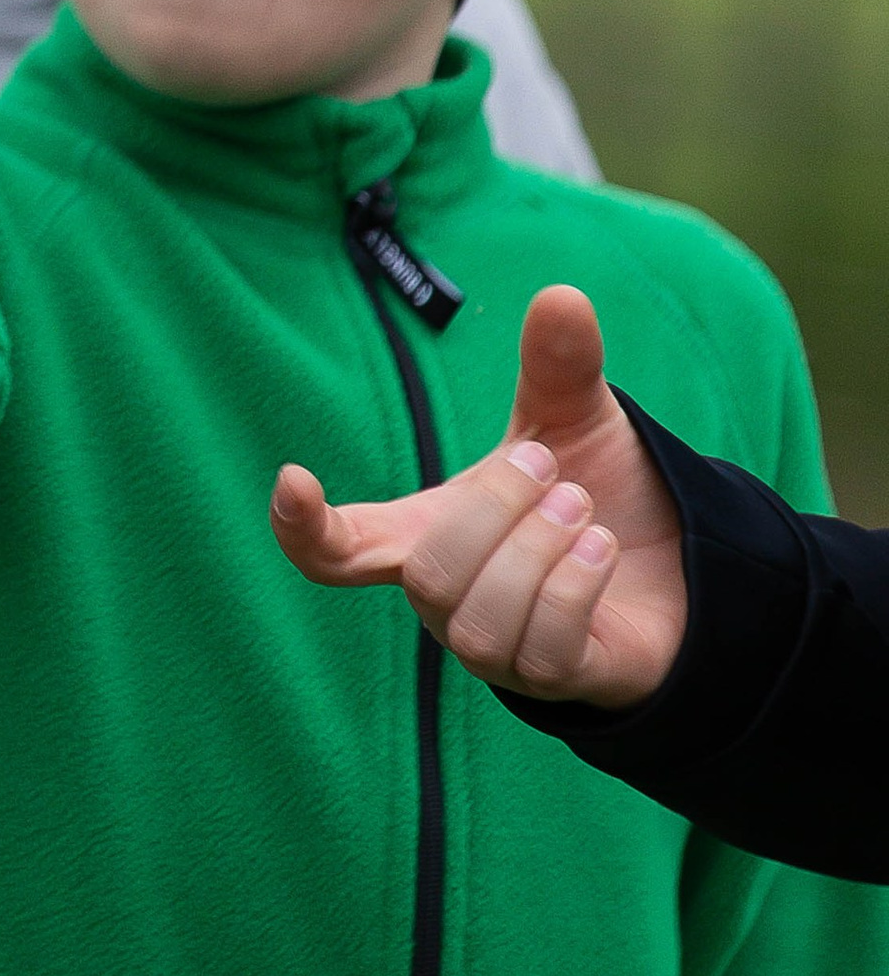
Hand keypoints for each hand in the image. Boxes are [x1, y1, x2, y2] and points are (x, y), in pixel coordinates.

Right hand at [270, 286, 687, 708]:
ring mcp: (496, 650)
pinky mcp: (551, 680)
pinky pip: (539, 651)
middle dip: (495, 506)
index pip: (339, 551)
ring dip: (537, 549)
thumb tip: (562, 295)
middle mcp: (447, 599)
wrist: (681, 567)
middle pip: (429, 573)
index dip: (304, 529)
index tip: (294, 482)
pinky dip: (573, 587)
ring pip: (476, 620)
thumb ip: (556, 365)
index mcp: (425, 535)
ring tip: (581, 510)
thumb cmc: (594, 494)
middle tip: (551, 468)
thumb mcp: (570, 420)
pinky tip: (600, 549)